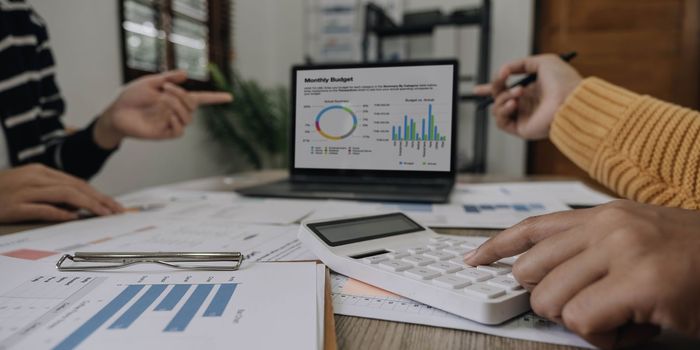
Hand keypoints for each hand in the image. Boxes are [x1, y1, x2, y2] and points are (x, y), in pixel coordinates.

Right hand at [0, 164, 123, 222]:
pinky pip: (41, 208)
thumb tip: (78, 207)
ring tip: (103, 214)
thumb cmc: (0, 194)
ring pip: (64, 194)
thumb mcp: (29, 189)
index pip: (77, 183)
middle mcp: (35, 177)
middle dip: (100, 199)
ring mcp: (24, 190)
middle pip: (76, 186)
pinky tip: (74, 218)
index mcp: (40, 172)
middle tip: (117, 211)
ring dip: (88, 204)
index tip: (114, 205)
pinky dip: (60, 212)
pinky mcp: (13, 205)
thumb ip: (52, 194)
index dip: (98, 194)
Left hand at [93, 70, 232, 148]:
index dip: (216, 98)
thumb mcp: (150, 83)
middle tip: (164, 88)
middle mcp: (177, 112)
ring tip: (160, 100)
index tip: (230, 97)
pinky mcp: (165, 134)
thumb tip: (186, 74)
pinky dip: (173, 119)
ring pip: (187, 117)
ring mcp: (172, 123)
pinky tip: (162, 113)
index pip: (201, 99)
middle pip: (192, 105)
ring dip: (175, 105)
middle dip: (181, 95)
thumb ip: (168, 78)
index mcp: (176, 99)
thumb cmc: (131, 96)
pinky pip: (180, 129)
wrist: (116, 112)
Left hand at [464, 200, 699, 347]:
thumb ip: (588, 253)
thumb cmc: (692, 259)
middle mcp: (606, 227)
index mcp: (601, 216)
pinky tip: (630, 330)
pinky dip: (600, 337)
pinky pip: (581, 320)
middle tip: (586, 307)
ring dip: (577, 321)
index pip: (531, 227)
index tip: (475, 260)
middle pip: (530, 271)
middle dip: (547, 300)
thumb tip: (540, 282)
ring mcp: (623, 252)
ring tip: (618, 319)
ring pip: (549, 298)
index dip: (496, 246)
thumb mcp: (635, 239)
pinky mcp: (641, 283)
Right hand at [474, 54, 582, 139]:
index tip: (478, 89)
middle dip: (493, 88)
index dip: (491, 90)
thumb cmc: (563, 81)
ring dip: (504, 96)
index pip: (507, 90)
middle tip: (502, 78)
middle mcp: (527, 105)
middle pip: (498, 99)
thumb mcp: (542, 62)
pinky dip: (503, 110)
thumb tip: (505, 68)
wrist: (570, 100)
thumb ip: (520, 63)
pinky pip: (501, 121)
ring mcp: (523, 117)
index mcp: (532, 91)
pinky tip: (514, 104)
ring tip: (519, 93)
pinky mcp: (521, 129)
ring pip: (498, 107)